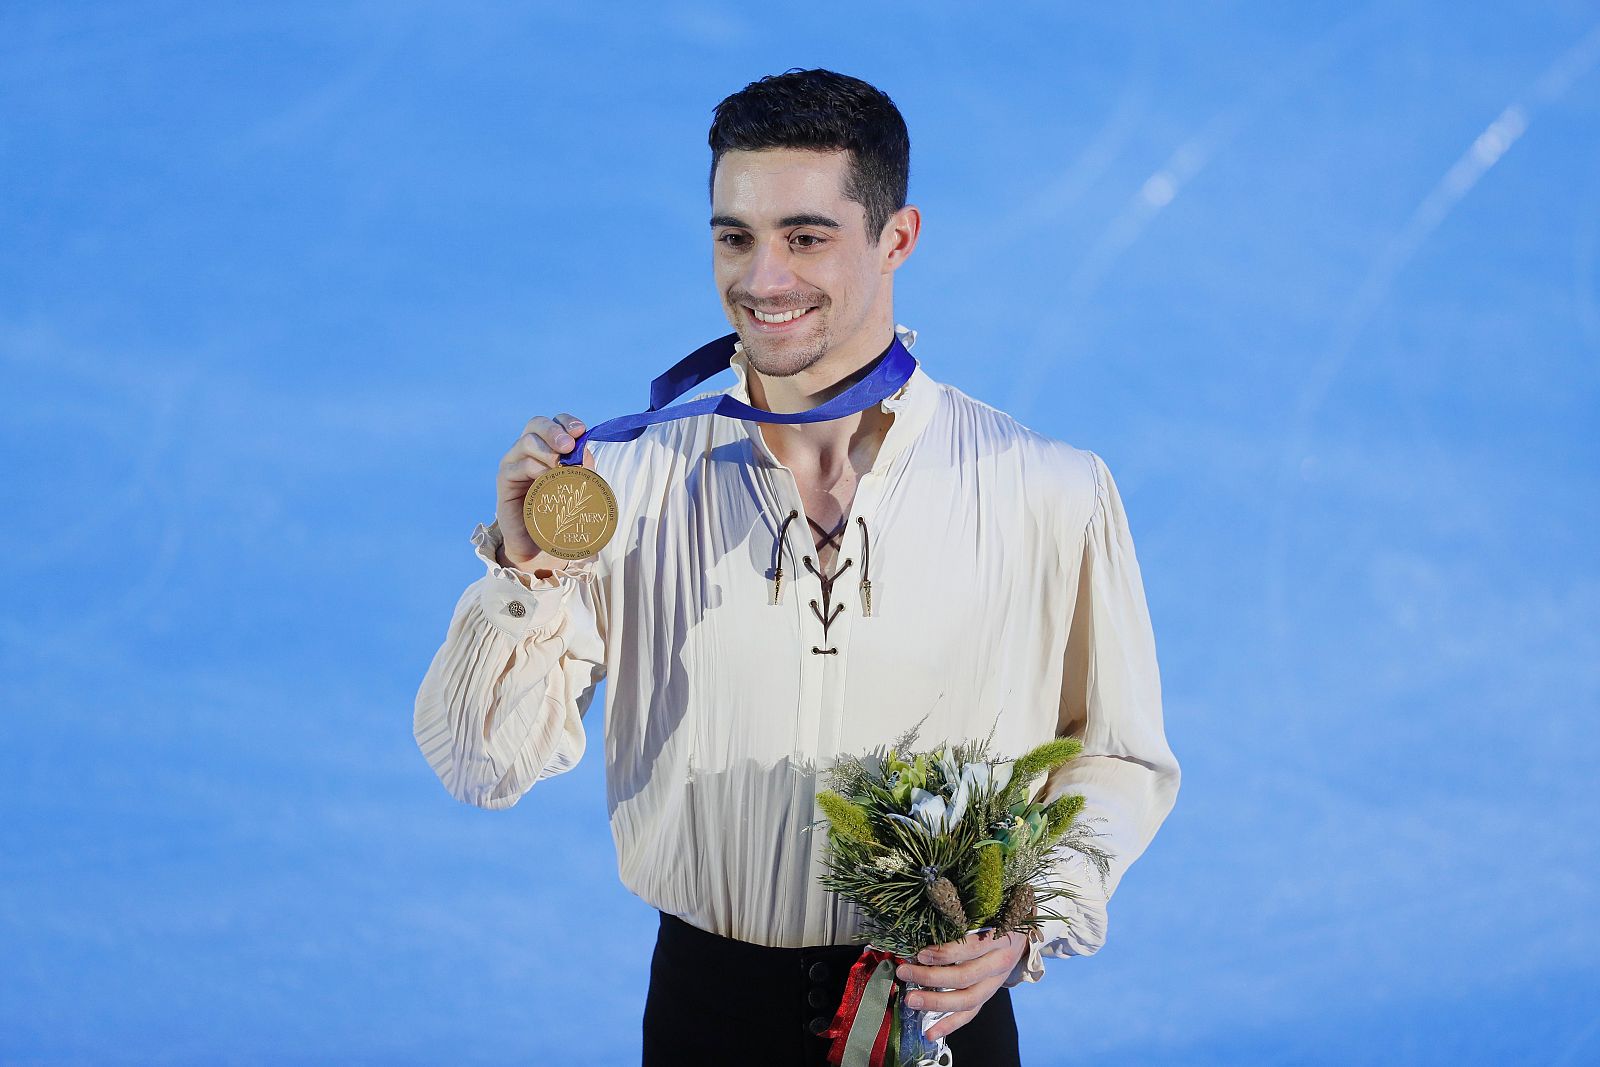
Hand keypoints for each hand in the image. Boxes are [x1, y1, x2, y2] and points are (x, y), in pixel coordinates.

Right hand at [495, 412, 595, 575]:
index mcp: (547, 447)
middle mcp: (528, 450)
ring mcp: (514, 462)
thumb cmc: (560, 514)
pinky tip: (547, 479)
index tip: (580, 431)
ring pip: (527, 442)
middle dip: (554, 431)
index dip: (566, 422)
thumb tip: (586, 452)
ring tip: (561, 468)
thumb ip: (583, 468)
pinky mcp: (504, 479)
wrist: (539, 545)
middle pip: (537, 424)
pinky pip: (519, 465)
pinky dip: (536, 468)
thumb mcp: (578, 488)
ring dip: (548, 452)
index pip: (555, 422)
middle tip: (569, 446)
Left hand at [894, 930, 1028, 1040]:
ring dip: (936, 1002)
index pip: (971, 948)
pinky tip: (930, 1033)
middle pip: (965, 976)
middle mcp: (999, 963)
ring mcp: (994, 983)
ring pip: (967, 1000)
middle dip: (931, 978)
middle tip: (904, 973)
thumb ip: (961, 919)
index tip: (921, 953)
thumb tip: (922, 925)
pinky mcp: (988, 996)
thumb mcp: (987, 912)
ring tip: (910, 1000)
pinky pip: (970, 1014)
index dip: (946, 953)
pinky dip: (949, 1025)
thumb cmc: (996, 918)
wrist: (1021, 935)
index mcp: (999, 938)